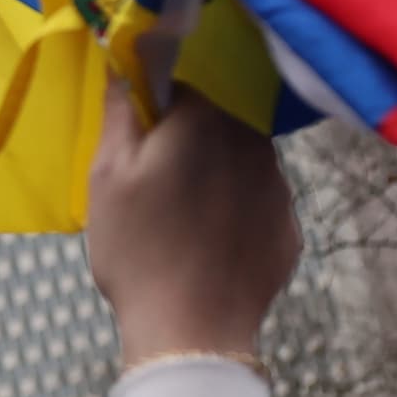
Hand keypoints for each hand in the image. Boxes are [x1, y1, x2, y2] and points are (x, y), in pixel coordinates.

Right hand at [86, 80, 299, 370]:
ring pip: (241, 161)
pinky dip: (236, 212)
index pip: (182, 86)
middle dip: (189, 141)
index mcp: (206, 120)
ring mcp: (279, 187)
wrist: (191, 330)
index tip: (137, 144)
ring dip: (216, 173)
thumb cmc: (138, 247)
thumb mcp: (107, 176)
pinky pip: (258, 202)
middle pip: (217, 122)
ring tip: (182, 219)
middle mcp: (254, 142)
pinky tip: (210, 244)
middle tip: (155, 185)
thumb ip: (120, 113)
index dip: (156, 110)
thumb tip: (124, 66)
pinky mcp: (289, 228)